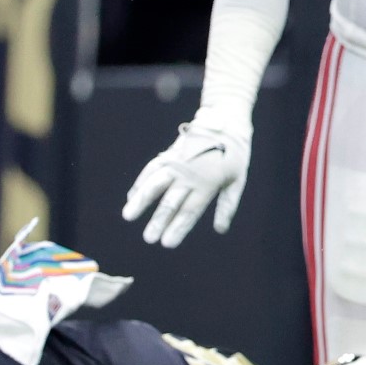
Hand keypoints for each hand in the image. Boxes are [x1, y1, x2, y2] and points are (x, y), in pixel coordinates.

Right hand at [120, 122, 251, 246]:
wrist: (225, 121)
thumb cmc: (234, 156)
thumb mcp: (237, 180)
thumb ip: (227, 205)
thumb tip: (220, 230)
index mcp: (208, 183)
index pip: (190, 210)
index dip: (177, 227)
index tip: (167, 243)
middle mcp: (190, 174)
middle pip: (170, 201)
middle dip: (158, 221)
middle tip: (148, 238)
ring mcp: (178, 162)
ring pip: (155, 182)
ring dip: (141, 200)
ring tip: (128, 215)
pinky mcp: (170, 154)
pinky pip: (152, 169)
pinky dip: (141, 183)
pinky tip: (132, 197)